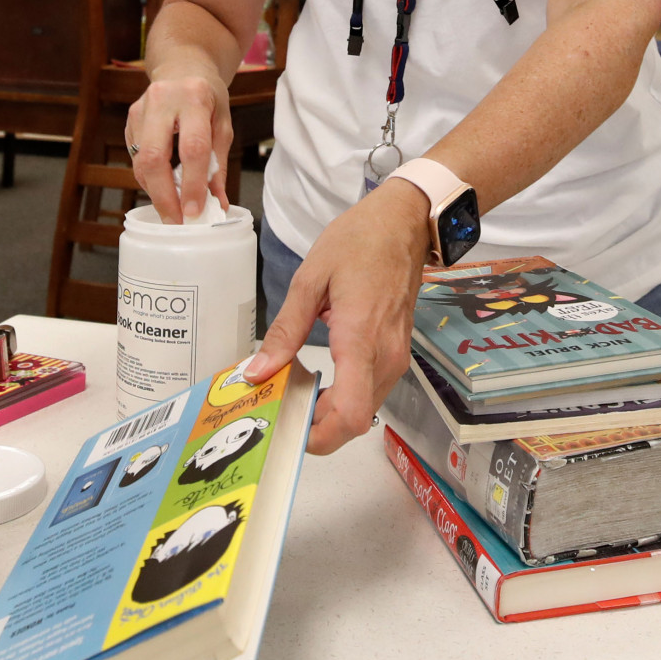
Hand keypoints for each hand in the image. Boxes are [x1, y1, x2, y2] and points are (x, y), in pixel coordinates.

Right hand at [126, 70, 230, 222]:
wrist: (181, 67)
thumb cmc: (207, 97)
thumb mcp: (222, 124)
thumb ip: (218, 164)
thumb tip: (218, 203)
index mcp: (194, 98)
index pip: (192, 148)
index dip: (192, 184)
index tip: (195, 211)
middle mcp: (162, 100)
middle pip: (155, 158)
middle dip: (164, 196)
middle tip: (176, 221)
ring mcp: (141, 109)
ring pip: (141, 161)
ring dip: (155, 190)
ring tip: (172, 208)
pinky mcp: (130, 119)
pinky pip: (136, 157)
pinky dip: (150, 177)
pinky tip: (163, 185)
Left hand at [244, 179, 427, 454]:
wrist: (403, 224)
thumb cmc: (359, 242)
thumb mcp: (310, 280)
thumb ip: (285, 331)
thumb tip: (257, 372)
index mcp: (361, 339)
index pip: (351, 414)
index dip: (320, 435)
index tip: (288, 430)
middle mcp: (385, 357)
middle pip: (355, 421)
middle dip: (317, 428)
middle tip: (279, 410)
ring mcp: (396, 357)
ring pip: (364, 410)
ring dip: (329, 414)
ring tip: (293, 392)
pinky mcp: (397, 353)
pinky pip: (370, 391)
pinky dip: (344, 397)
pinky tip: (318, 379)